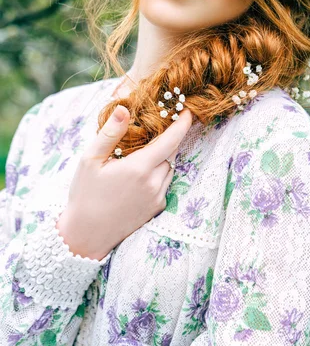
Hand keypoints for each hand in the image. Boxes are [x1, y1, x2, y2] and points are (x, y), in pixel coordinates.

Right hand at [56, 106, 192, 259]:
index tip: (188, 111)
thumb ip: (110, 133)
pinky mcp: (157, 208)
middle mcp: (153, 183)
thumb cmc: (85, 195)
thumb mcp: (90, 160)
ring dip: (162, 158)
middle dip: (168, 139)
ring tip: (141, 154)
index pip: (171, 140)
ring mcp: (157, 197)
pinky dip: (158, 174)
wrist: (86, 236)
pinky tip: (138, 176)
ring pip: (169, 168)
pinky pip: (164, 183)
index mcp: (139, 168)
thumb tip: (124, 109)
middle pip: (171, 153)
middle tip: (157, 128)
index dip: (182, 124)